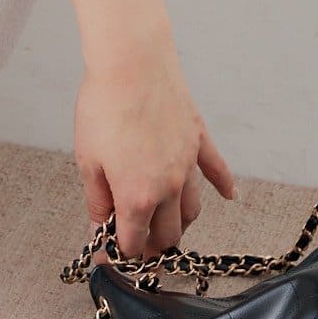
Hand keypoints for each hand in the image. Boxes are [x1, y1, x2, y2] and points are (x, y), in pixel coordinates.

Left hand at [74, 37, 236, 263]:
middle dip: (152, 246)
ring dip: (180, 224)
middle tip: (137, 245)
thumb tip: (99, 230)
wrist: (131, 62)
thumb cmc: (103, 105)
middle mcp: (169, 187)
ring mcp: (188, 164)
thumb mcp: (87, 158)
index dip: (119, 254)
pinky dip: (224, 185)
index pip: (133, 242)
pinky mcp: (198, 139)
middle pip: (168, 234)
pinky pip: (217, 169)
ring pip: (192, 210)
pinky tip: (230, 196)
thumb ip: (97, 200)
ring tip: (166, 227)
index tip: (109, 256)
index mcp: (137, 196)